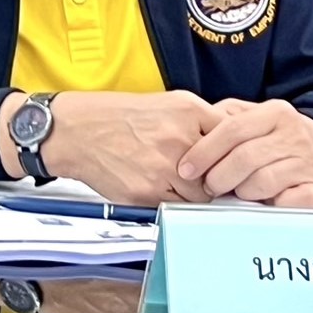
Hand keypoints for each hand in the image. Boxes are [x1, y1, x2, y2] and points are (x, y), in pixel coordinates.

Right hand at [42, 91, 225, 205]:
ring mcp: (164, 167)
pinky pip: (175, 208)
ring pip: (200, 196)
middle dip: (214, 179)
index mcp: (189, 111)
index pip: (232, 141)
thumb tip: (231, 148)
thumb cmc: (124, 118)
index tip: (231, 164)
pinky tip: (160, 189)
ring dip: (194, 195)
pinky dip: (172, 203)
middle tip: (206, 179)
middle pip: (219, 172)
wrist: (80, 130)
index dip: (232, 156)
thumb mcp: (170, 104)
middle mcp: (180, 137)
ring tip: (178, 183)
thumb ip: (202, 122)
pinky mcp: (147, 192)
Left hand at [177, 98, 312, 207]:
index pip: (233, 129)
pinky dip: (268, 207)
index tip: (186, 168)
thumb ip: (224, 119)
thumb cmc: (276, 137)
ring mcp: (307, 162)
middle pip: (245, 157)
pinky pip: (286, 203)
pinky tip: (261, 204)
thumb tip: (192, 136)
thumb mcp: (253, 117)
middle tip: (208, 186)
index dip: (204, 151)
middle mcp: (294, 134)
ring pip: (262, 181)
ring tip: (236, 193)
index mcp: (275, 112)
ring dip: (241, 192)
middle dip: (218, 176)